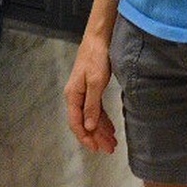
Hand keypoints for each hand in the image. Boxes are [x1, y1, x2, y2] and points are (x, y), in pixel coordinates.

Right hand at [64, 33, 117, 153]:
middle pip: (84, 123)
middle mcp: (76, 96)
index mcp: (73, 96)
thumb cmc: (96, 57)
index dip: (85, 138)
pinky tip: (110, 127)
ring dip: (101, 130)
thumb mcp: (96, 82)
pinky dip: (103, 119)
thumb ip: (92, 105)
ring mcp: (83, 93)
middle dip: (96, 137)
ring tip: (112, 142)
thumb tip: (88, 126)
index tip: (96, 149)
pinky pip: (96, 109)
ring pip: (91, 117)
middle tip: (110, 149)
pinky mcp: (92, 88)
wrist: (99, 37)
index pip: (76, 123)